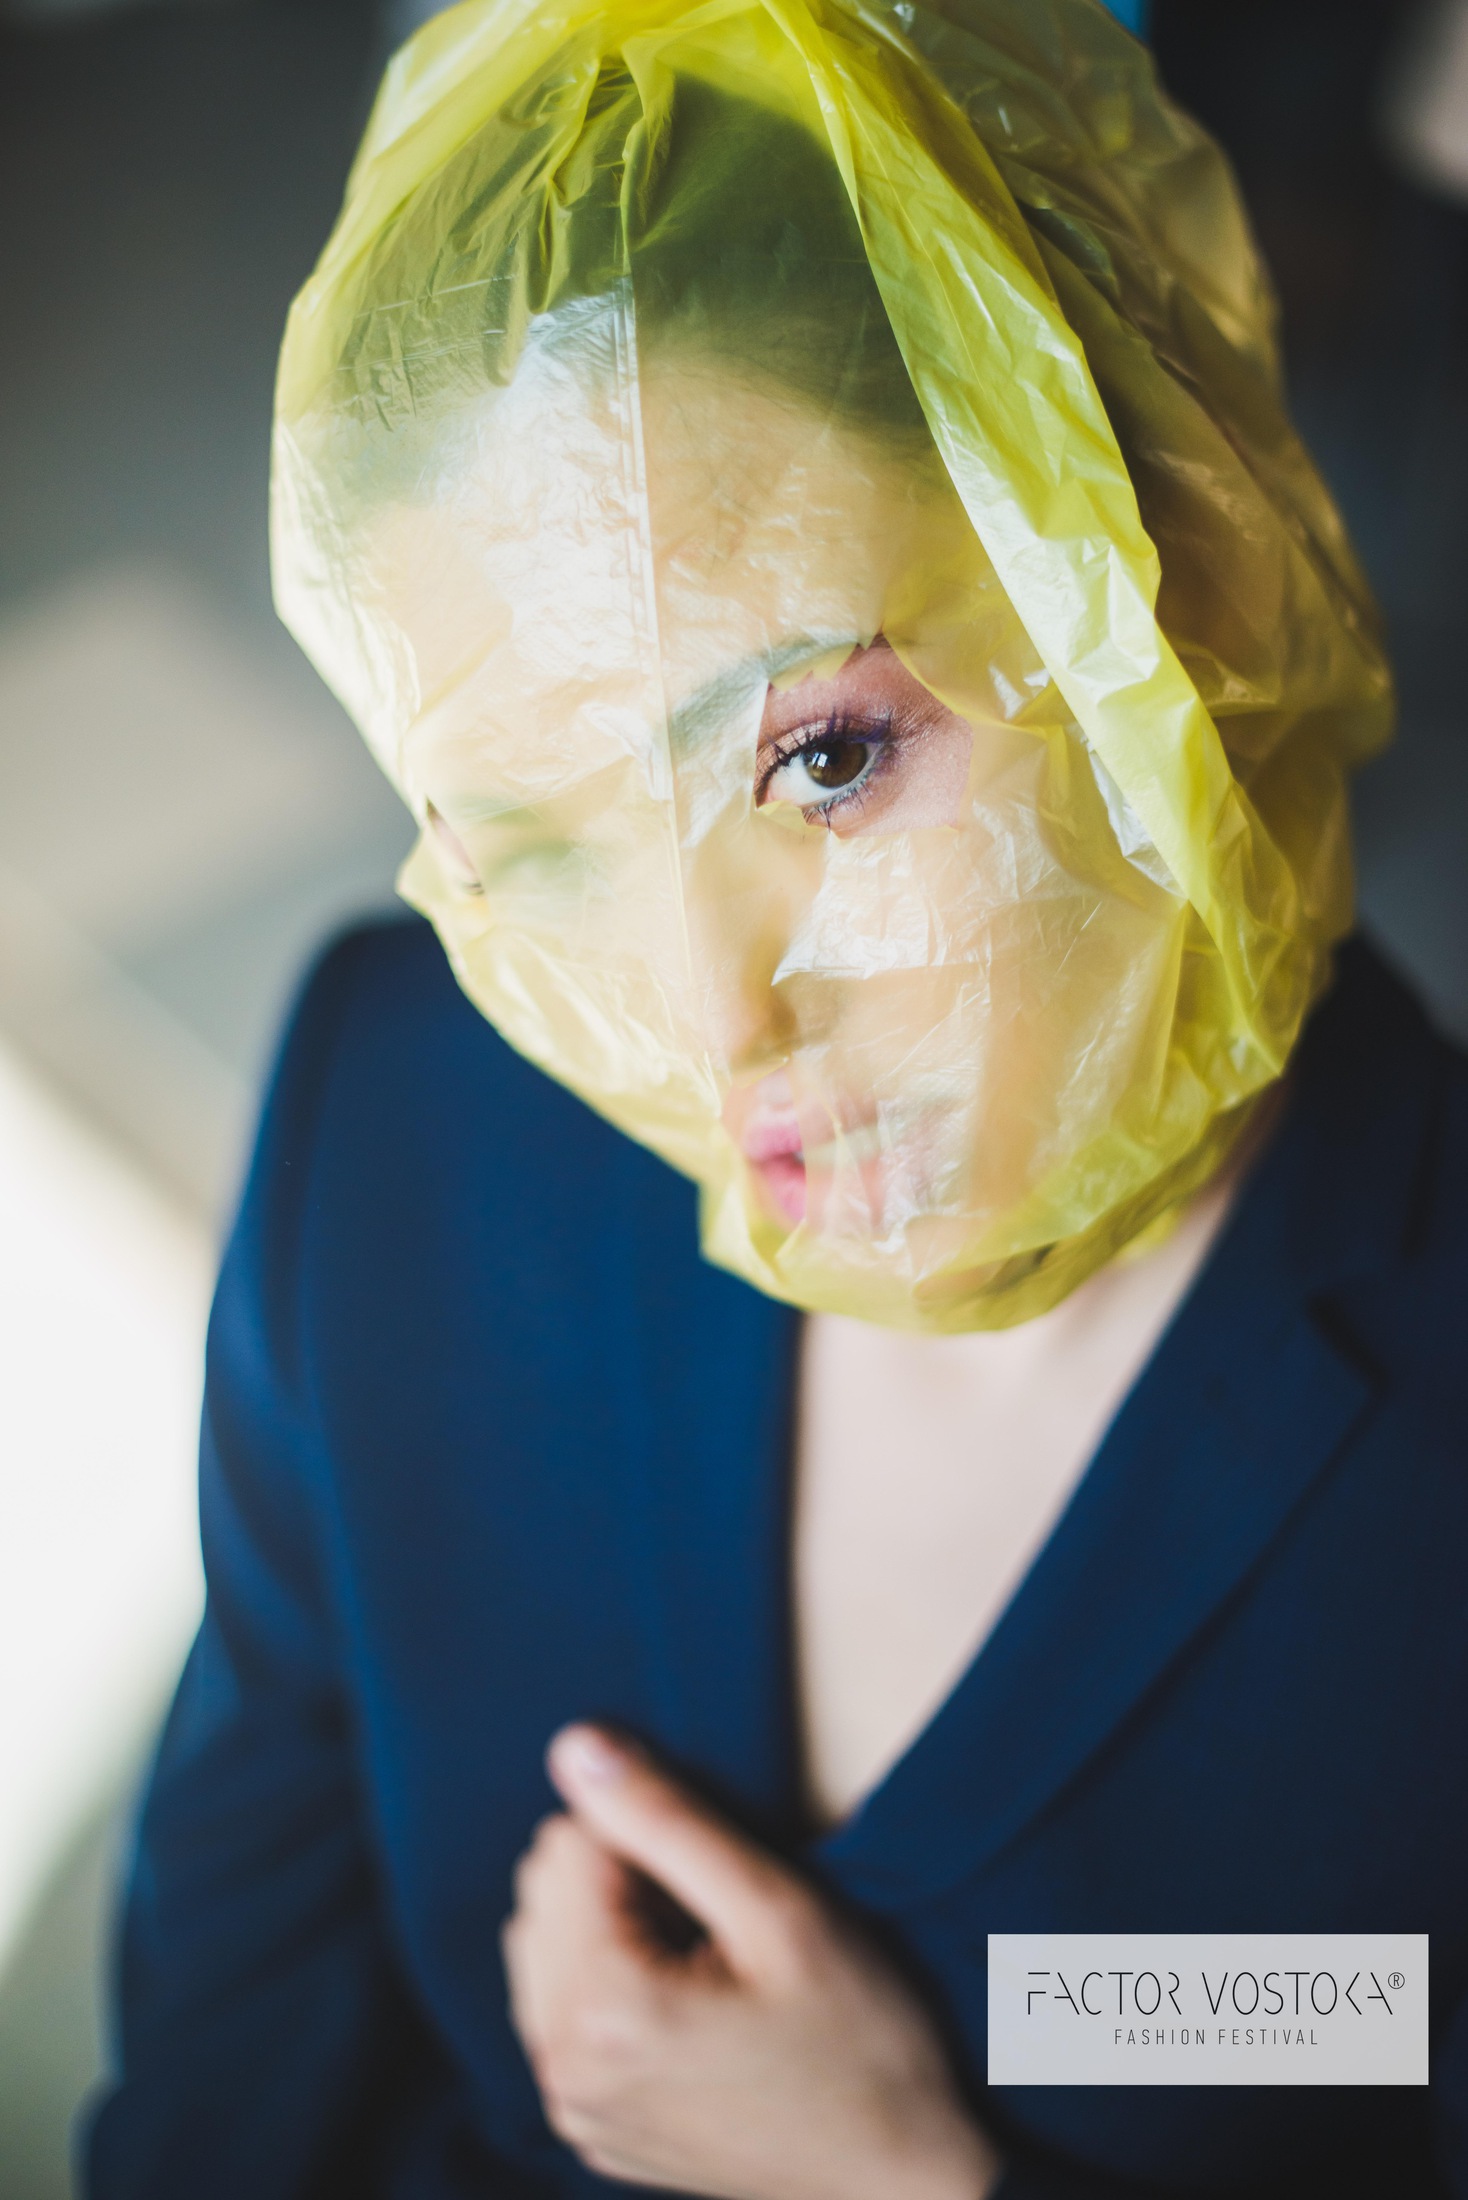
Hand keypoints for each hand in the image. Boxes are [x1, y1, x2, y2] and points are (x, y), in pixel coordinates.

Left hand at [501, 1723, 1001, 2199]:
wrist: (899, 2181)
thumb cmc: (860, 2042)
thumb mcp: (778, 1907)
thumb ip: (666, 1819)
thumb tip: (574, 1746)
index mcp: (601, 2010)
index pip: (570, 1841)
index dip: (651, 1838)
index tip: (720, 1887)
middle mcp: (562, 2068)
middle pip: (544, 1890)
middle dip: (622, 1882)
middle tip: (717, 1927)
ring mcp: (571, 2106)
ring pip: (543, 1944)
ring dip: (609, 1928)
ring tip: (704, 1964)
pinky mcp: (588, 2127)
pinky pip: (557, 2010)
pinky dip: (608, 1983)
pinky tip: (685, 2004)